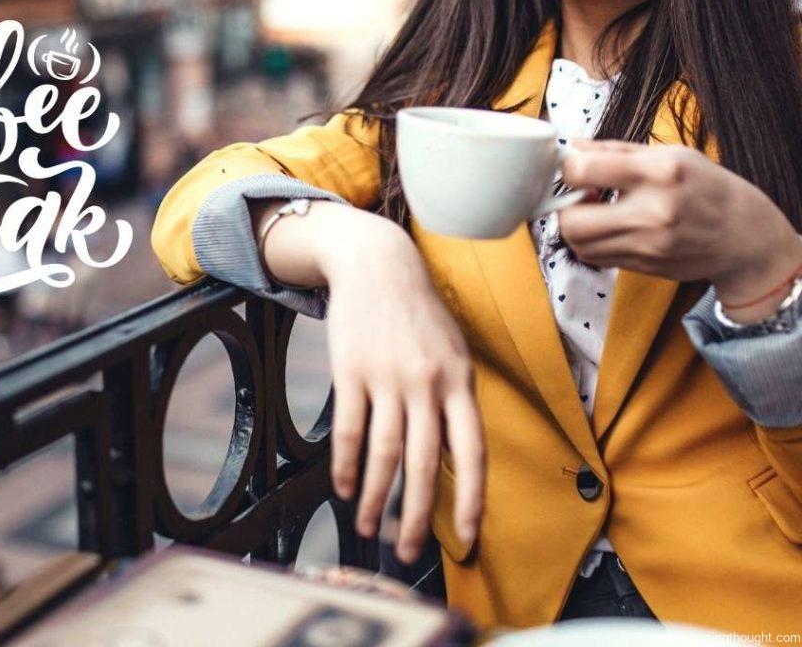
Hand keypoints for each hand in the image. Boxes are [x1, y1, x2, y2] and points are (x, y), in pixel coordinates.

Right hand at [317, 213, 484, 564]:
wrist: (377, 263)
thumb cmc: (419, 312)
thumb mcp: (452, 350)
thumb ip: (456, 400)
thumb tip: (455, 457)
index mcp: (459, 381)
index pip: (472, 452)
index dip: (472, 500)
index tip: (469, 538)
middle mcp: (427, 383)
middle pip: (424, 464)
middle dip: (417, 517)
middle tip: (409, 552)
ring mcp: (387, 377)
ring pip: (383, 454)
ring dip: (374, 499)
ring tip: (367, 528)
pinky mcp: (351, 371)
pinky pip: (349, 430)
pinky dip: (345, 465)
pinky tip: (343, 487)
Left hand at [559, 140, 801, 311]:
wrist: (746, 236)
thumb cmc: (707, 187)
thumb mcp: (671, 154)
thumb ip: (615, 150)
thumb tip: (572, 147)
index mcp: (658, 173)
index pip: (583, 170)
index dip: (569, 167)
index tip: (578, 167)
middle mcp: (652, 212)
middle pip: (572, 221)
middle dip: (565, 206)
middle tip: (581, 194)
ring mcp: (648, 245)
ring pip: (579, 244)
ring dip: (575, 226)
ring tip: (595, 210)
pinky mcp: (645, 266)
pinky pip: (596, 258)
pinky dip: (591, 242)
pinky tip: (608, 227)